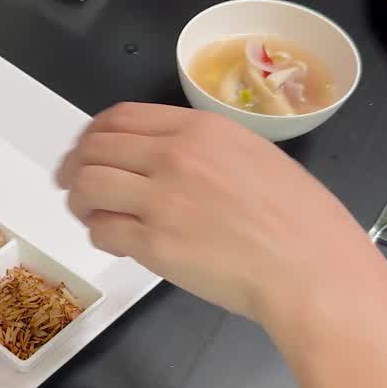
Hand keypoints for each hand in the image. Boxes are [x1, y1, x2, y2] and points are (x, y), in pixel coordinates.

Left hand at [56, 103, 376, 324]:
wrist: (312, 270)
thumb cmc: (300, 222)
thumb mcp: (255, 156)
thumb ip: (203, 151)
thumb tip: (161, 160)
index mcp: (201, 129)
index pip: (121, 117)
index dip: (94, 134)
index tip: (88, 149)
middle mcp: (174, 156)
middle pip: (94, 148)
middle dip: (75, 167)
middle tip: (74, 185)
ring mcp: (161, 199)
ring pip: (87, 185)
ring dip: (79, 201)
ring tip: (90, 214)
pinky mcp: (154, 244)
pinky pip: (101, 230)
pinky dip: (99, 235)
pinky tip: (115, 242)